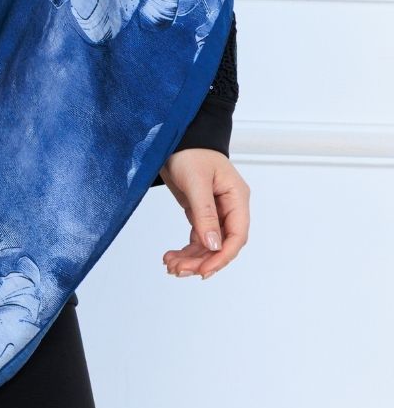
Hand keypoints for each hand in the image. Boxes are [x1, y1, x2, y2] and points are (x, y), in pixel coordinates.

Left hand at [158, 148, 249, 280]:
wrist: (175, 137)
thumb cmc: (190, 152)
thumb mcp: (196, 182)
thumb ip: (205, 214)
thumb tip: (213, 245)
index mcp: (237, 198)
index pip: (237, 236)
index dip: (221, 257)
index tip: (203, 271)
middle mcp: (229, 207)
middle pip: (221, 244)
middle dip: (201, 260)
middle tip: (178, 270)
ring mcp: (215, 211)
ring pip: (208, 244)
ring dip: (191, 258)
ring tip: (170, 265)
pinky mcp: (200, 212)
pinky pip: (198, 237)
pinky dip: (187, 249)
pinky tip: (172, 257)